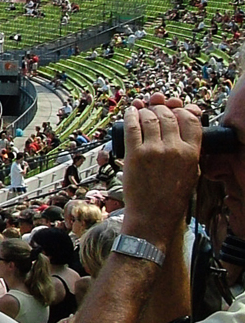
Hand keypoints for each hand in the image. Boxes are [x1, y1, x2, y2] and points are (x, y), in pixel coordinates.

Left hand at [122, 97, 201, 243]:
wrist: (153, 215)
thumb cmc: (172, 195)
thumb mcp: (192, 172)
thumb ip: (191, 150)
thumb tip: (185, 125)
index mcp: (192, 153)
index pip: (190, 119)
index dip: (182, 110)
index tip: (176, 110)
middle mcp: (174, 149)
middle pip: (168, 115)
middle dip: (161, 108)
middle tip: (155, 108)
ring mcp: (154, 150)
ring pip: (150, 117)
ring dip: (145, 110)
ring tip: (142, 111)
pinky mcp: (135, 154)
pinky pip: (132, 126)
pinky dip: (131, 115)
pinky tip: (131, 111)